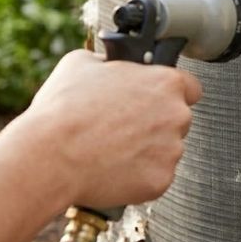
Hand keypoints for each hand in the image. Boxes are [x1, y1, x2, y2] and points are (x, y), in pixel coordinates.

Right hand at [25, 49, 201, 208]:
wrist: (49, 156)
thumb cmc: (65, 109)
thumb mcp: (83, 63)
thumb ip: (110, 61)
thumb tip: (109, 64)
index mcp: (166, 82)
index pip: (190, 87)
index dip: (172, 93)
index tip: (158, 100)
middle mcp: (177, 114)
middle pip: (177, 119)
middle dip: (156, 123)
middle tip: (124, 127)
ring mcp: (172, 149)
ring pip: (166, 149)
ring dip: (148, 151)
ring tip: (112, 149)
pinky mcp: (161, 180)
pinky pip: (155, 177)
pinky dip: (138, 176)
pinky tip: (112, 169)